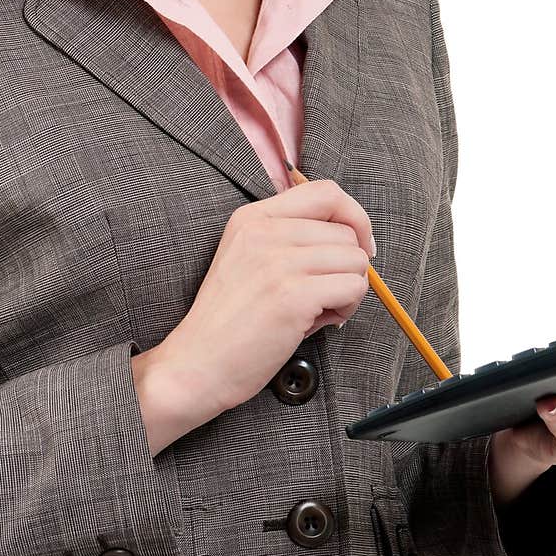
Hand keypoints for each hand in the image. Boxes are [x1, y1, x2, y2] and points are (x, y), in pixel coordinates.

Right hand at [154, 178, 374, 418]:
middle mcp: (265, 232)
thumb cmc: (230, 321)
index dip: (353, 217)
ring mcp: (278, 262)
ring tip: (324, 308)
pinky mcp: (293, 296)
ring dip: (351, 287)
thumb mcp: (249, 259)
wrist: (198, 363)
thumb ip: (291, 241)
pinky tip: (325, 319)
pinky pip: (353, 287)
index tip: (357, 244)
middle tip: (329, 292)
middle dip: (350, 264)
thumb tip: (353, 241)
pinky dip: (349, 306)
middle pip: (346, 231)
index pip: (325, 192)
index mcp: (253, 218)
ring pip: (355, 259)